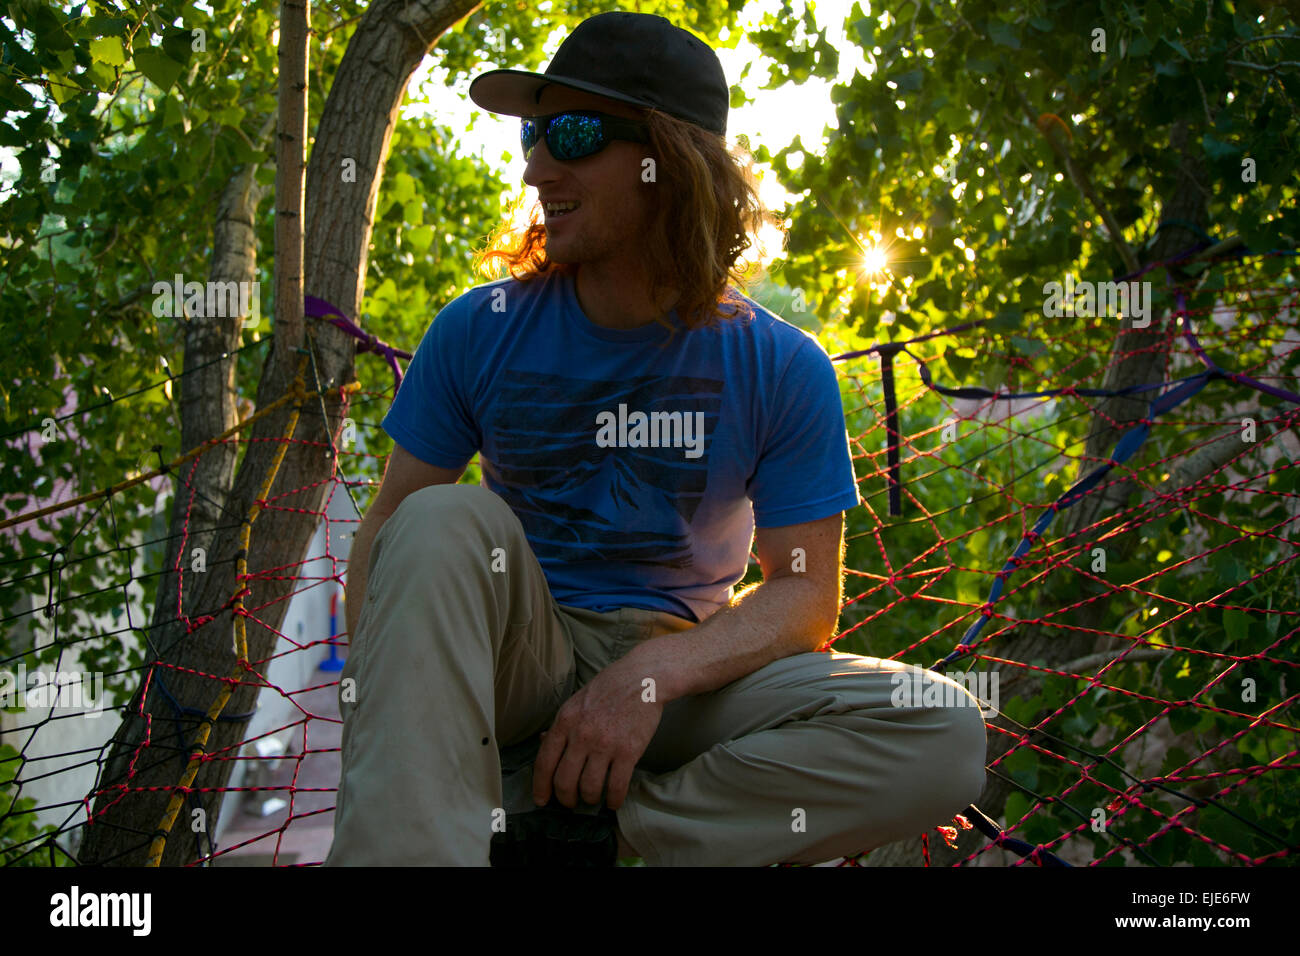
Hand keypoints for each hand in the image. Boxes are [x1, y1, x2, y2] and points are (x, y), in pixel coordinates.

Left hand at [532, 651, 662, 810]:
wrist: (643, 678)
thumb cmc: (609, 688)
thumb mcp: (577, 701)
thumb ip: (561, 724)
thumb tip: (542, 742)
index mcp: (565, 721)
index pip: (544, 762)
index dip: (541, 786)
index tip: (542, 800)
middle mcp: (582, 735)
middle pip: (564, 781)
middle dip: (565, 798)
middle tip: (570, 802)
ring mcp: (605, 744)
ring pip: (589, 788)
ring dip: (589, 799)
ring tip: (592, 798)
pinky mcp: (628, 752)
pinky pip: (616, 786)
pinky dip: (613, 800)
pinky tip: (613, 801)